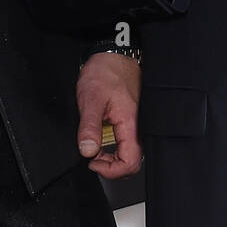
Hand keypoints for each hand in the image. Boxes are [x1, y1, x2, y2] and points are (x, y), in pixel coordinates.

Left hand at [76, 52, 141, 178]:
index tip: (92, 162)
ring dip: (113, 158)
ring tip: (96, 148)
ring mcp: (138, 125)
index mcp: (131, 123)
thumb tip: (87, 151)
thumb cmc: (105, 73)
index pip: (130, 162)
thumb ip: (89, 127)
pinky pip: (129, 144)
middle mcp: (139, 127)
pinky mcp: (134, 122)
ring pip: (131, 155)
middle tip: (92, 157)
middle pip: (133, 163)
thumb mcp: (90, 99)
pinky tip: (103, 141)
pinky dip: (116, 149)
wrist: (113, 57)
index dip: (110, 170)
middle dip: (111, 167)